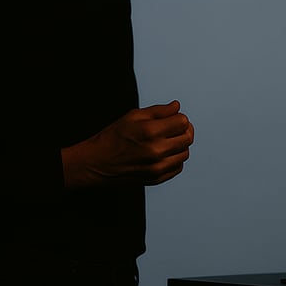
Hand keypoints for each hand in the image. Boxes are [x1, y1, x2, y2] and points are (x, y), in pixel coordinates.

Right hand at [61, 100, 193, 187]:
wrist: (97, 163)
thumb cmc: (114, 136)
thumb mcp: (133, 116)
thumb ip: (159, 111)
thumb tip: (177, 106)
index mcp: (151, 131)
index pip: (183, 122)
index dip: (180, 117)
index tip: (172, 118)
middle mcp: (156, 151)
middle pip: (187, 137)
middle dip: (184, 129)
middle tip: (175, 127)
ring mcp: (157, 167)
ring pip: (185, 153)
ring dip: (180, 145)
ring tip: (168, 140)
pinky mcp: (156, 178)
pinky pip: (178, 167)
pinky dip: (175, 159)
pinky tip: (165, 153)